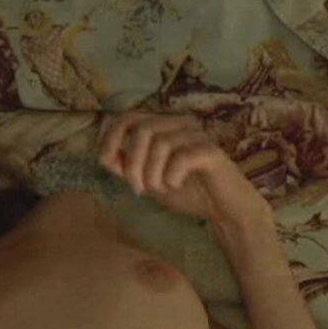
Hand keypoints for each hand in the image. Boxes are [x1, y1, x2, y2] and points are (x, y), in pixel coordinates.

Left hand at [98, 111, 270, 225]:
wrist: (224, 211)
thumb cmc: (188, 192)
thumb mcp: (148, 179)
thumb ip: (127, 166)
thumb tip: (104, 155)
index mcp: (163, 125)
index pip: (126, 117)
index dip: (110, 139)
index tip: (108, 164)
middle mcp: (180, 123)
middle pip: (142, 129)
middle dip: (133, 163)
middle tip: (138, 188)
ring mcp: (197, 135)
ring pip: (160, 144)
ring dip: (152, 174)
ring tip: (161, 189)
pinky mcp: (211, 151)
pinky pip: (181, 157)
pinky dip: (171, 176)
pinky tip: (175, 186)